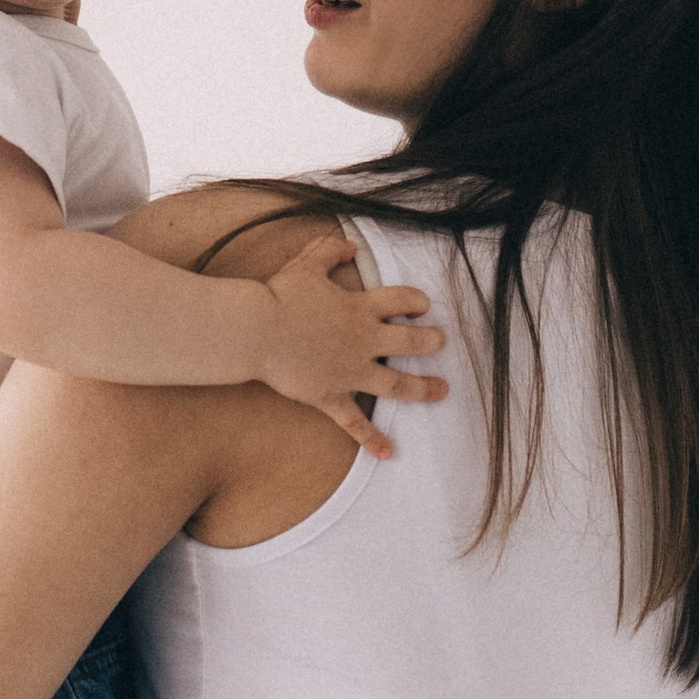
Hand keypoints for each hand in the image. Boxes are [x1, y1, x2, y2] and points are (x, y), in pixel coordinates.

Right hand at [258, 229, 447, 455]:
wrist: (255, 331)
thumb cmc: (279, 296)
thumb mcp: (306, 264)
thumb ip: (330, 250)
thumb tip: (350, 245)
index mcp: (359, 308)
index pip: (403, 300)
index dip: (417, 301)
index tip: (423, 305)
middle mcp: (363, 340)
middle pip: (411, 342)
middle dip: (432, 341)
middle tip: (442, 341)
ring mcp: (350, 372)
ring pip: (397, 383)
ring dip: (423, 388)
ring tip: (442, 390)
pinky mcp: (331, 396)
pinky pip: (355, 422)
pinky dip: (371, 439)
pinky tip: (389, 452)